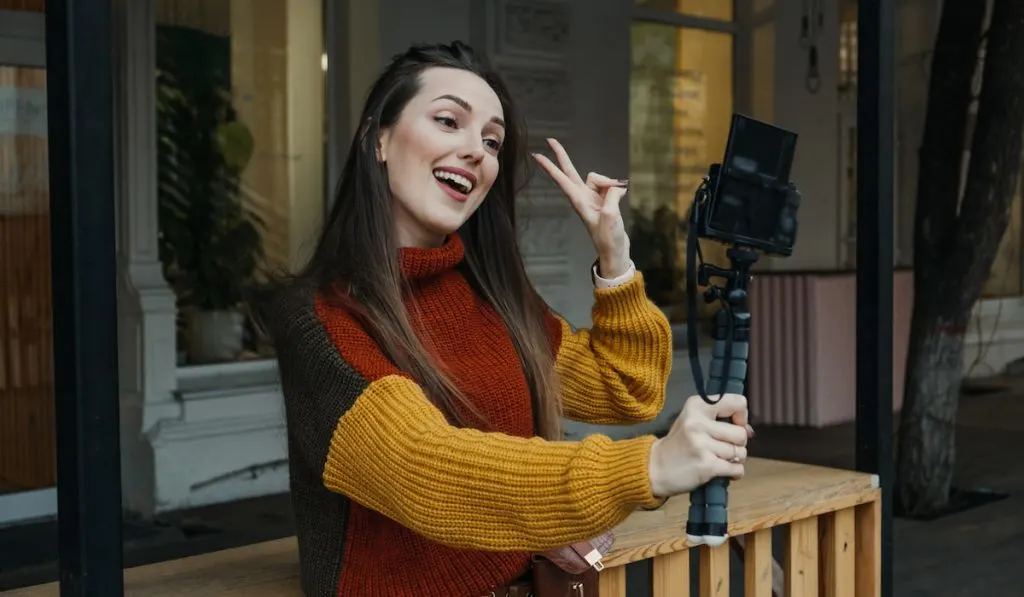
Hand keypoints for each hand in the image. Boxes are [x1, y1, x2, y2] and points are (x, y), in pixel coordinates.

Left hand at [532, 138, 630, 277]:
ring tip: (617, 200)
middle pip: (570, 171)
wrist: (614, 251)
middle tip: (551, 140)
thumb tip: (616, 186)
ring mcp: (593, 197)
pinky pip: (611, 185)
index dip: (550, 166)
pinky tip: (622, 196)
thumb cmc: (608, 238)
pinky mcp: (604, 200)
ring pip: (599, 178)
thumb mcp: (611, 215)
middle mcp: (583, 196)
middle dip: (562, 156)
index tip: (537, 155)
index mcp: (579, 201)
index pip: (561, 179)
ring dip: (611, 184)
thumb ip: (612, 195)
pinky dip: (617, 189)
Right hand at [647, 394, 754, 497]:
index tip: (733, 425)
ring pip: (740, 453)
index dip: (742, 417)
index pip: (738, 403)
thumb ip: (721, 421)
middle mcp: (698, 422)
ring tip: (717, 459)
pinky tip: (720, 471)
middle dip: (738, 444)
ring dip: (734, 459)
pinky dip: (734, 472)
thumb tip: (750, 431)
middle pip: (741, 434)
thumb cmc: (679, 444)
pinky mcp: (706, 465)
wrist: (655, 467)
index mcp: (696, 406)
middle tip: (722, 448)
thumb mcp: (694, 422)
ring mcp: (702, 444)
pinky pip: (737, 469)